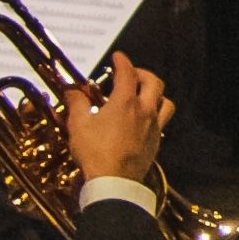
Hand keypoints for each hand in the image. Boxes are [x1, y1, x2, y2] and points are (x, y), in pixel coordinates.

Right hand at [60, 59, 172, 188]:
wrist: (113, 183)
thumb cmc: (95, 153)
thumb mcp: (79, 125)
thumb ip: (77, 103)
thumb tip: (72, 90)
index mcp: (125, 103)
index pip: (127, 73)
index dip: (122, 61)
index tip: (117, 56)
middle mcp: (144, 111)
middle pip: (153, 82)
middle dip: (142, 73)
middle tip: (130, 74)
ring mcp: (153, 127)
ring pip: (166, 102)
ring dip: (156, 93)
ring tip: (143, 94)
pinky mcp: (155, 142)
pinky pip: (162, 121)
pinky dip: (156, 113)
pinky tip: (143, 119)